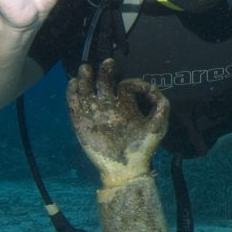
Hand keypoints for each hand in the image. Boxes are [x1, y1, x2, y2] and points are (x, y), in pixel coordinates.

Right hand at [66, 61, 168, 186]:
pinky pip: (73, 103)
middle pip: (103, 81)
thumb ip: (160, 104)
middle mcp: (109, 106)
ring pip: (86, 89)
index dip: (128, 82)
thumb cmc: (143, 147)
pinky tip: (74, 82)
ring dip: (85, 77)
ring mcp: (94, 112)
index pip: (123, 86)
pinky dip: (72, 92)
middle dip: (104, 70)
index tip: (128, 85)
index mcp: (126, 105)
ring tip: (86, 67)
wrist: (126, 168)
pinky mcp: (81, 122)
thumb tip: (150, 87)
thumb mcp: (157, 124)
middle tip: (108, 63)